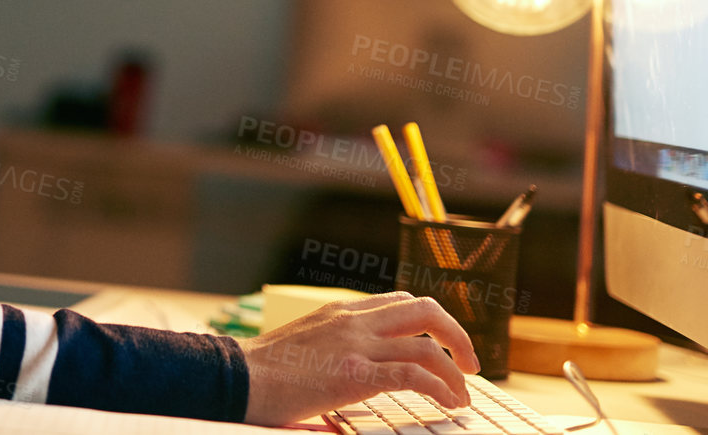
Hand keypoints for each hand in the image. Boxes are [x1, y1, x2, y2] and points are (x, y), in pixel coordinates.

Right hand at [236, 292, 480, 426]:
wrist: (237, 379)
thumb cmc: (263, 370)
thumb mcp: (303, 340)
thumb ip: (333, 339)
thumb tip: (357, 360)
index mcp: (340, 310)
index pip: (401, 302)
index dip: (432, 324)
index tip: (444, 348)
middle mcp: (352, 319)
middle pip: (424, 311)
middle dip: (457, 336)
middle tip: (470, 364)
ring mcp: (355, 344)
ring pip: (427, 345)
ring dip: (455, 372)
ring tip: (462, 397)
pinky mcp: (354, 373)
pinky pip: (414, 374)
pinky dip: (440, 388)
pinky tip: (448, 404)